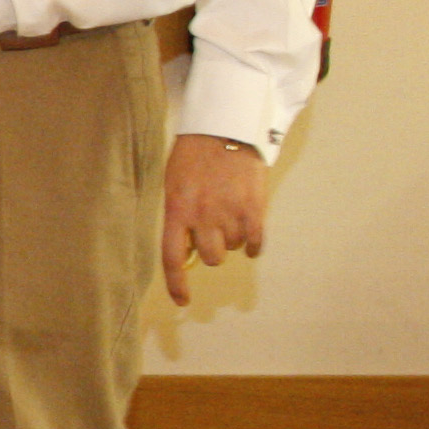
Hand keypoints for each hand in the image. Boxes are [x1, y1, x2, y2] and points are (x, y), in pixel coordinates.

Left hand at [159, 132, 270, 304]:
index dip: (176, 284)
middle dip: (213, 250)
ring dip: (232, 239)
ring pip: (233, 248)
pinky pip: (255, 242)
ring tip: (231, 214)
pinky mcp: (253, 208)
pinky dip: (254, 246)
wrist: (224, 128)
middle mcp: (202, 216)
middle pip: (210, 257)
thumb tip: (187, 250)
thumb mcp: (175, 184)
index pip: (172, 257)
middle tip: (214, 233)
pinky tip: (251, 241)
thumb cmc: (195, 156)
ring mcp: (229, 213)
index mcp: (176, 210)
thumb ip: (180, 216)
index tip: (183, 301)